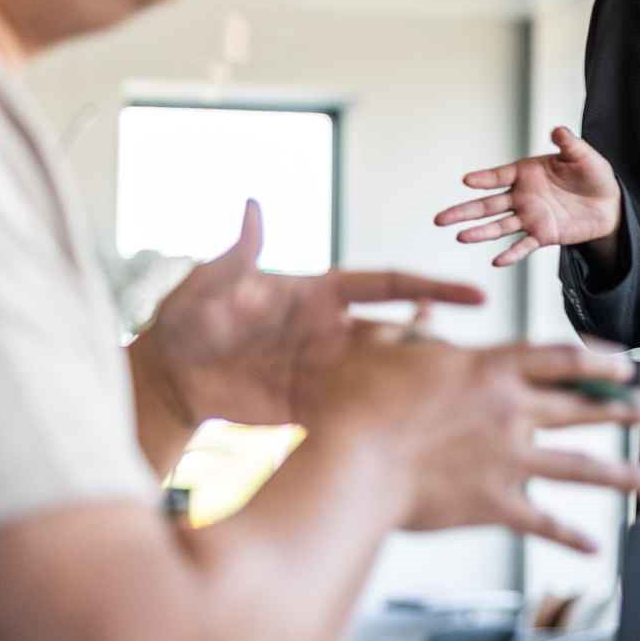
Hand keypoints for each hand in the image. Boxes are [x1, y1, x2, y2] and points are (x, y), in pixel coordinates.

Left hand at [129, 200, 486, 429]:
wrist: (163, 383)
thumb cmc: (184, 323)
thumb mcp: (207, 287)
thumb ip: (236, 256)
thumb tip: (253, 206)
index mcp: (319, 296)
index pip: (388, 285)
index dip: (432, 288)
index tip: (476, 295)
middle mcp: (332, 333)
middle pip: (401, 333)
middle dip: (437, 343)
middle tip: (471, 361)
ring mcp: (326, 374)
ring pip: (387, 376)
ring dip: (418, 383)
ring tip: (455, 398)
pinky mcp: (313, 410)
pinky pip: (358, 414)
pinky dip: (387, 421)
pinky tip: (411, 433)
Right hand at [308, 331, 639, 551]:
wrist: (351, 462)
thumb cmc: (355, 400)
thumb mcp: (383, 348)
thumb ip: (414, 329)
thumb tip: (423, 309)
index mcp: (489, 368)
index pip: (559, 358)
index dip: (598, 361)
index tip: (625, 367)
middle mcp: (511, 411)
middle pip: (583, 408)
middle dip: (627, 410)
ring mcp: (508, 460)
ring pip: (581, 467)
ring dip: (625, 475)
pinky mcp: (493, 504)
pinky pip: (543, 523)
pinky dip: (570, 536)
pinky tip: (597, 546)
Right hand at [434, 126, 621, 267]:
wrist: (609, 203)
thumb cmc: (592, 174)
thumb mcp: (582, 155)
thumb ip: (568, 143)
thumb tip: (558, 130)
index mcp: (527, 173)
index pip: (499, 175)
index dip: (483, 178)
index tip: (466, 180)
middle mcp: (522, 196)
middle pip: (487, 205)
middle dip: (464, 211)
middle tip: (440, 218)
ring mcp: (530, 217)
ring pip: (499, 226)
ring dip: (480, 232)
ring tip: (461, 236)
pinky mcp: (542, 235)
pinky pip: (523, 246)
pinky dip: (511, 254)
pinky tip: (497, 260)